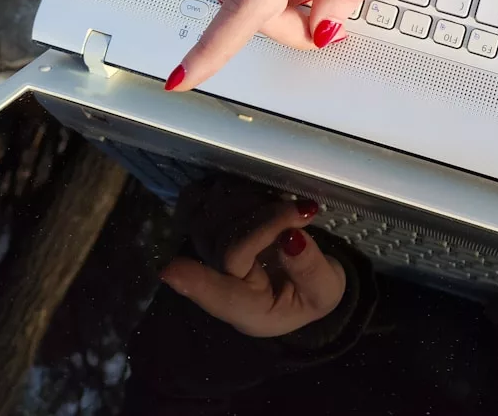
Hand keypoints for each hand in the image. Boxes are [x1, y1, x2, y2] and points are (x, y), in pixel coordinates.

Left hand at [159, 199, 346, 337]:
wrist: (300, 282)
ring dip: (254, 202)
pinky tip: (253, 195)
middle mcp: (218, 281)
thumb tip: (292, 238)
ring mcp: (204, 251)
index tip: (171, 271)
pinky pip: (198, 200)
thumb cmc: (309, 292)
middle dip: (270, 219)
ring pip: (212, 216)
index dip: (197, 282)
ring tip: (285, 209)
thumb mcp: (325, 292)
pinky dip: (223, 189)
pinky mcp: (201, 225)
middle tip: (306, 213)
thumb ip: (311, 271)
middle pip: (226, 242)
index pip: (220, 295)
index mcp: (248, 309)